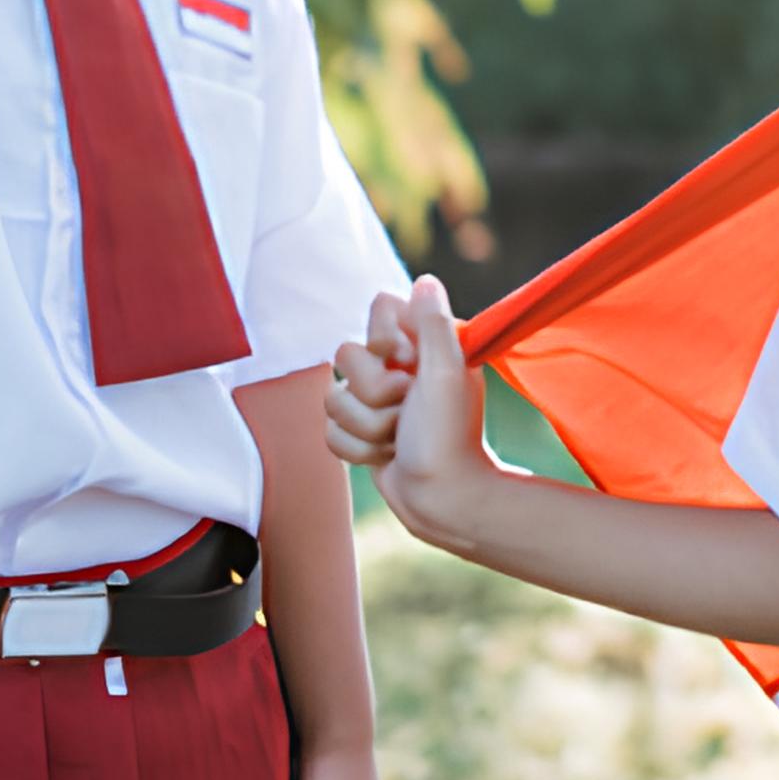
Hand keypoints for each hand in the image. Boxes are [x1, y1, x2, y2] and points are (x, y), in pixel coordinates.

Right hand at [324, 280, 497, 542]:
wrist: (442, 499)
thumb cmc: (449, 437)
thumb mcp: (448, 374)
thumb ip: (433, 325)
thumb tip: (424, 280)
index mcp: (423, 346)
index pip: (379, 308)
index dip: (385, 339)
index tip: (409, 363)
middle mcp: (398, 368)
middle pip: (345, 355)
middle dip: (374, 393)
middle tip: (406, 410)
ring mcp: (375, 401)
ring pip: (332, 397)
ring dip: (367, 427)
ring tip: (399, 439)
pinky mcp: (359, 431)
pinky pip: (329, 431)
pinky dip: (357, 449)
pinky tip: (386, 456)